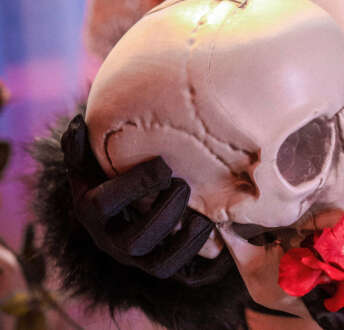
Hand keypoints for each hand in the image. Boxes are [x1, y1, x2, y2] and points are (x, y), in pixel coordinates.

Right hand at [60, 113, 233, 283]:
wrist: (124, 203)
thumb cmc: (109, 172)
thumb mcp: (90, 159)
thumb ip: (80, 144)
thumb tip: (77, 124)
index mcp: (91, 212)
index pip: (101, 206)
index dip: (133, 186)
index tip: (163, 166)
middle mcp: (111, 241)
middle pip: (134, 241)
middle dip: (163, 212)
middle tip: (183, 185)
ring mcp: (138, 258)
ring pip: (160, 265)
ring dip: (186, 240)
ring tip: (204, 215)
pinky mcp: (162, 265)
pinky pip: (183, 273)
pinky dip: (200, 253)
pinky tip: (214, 227)